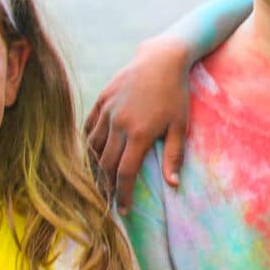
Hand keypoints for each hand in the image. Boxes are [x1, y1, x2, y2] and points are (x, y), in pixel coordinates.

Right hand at [84, 35, 191, 211]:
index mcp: (139, 133)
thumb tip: (173, 184)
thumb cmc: (175, 94)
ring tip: (101, 181)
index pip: (125, 172)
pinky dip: (89, 143)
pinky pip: (89, 127)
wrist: (160, 59)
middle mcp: (118, 124)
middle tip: (110, 200)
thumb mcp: (180, 125)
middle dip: (107, 185)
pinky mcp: (101, 100)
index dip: (122, 194)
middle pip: (106, 164)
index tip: (123, 210)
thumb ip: (174, 155)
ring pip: (93, 147)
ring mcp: (107, 111)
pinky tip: (93, 154)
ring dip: (96, 166)